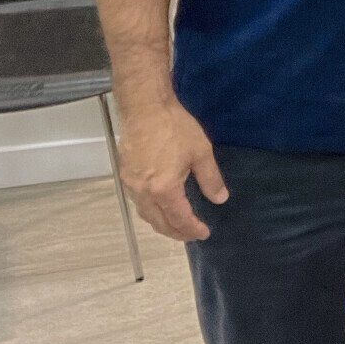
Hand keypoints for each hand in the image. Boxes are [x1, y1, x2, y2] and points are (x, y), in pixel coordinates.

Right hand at [118, 97, 224, 241]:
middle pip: (159, 223)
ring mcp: (131, 185)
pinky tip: (160, 207)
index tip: (204, 234)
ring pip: (146, 215)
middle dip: (176, 232)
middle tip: (191, 235)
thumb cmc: (175, 127)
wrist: (145, 108)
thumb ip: (210, 179)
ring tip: (177, 225)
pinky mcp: (124, 175)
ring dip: (161, 224)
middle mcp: (143, 192)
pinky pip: (138, 203)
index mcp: (163, 189)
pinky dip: (150, 211)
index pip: (179, 219)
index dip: (192, 229)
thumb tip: (220, 199)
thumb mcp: (201, 152)